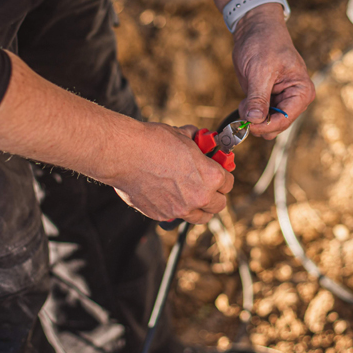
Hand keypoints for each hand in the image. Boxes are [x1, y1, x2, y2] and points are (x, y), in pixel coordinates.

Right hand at [110, 123, 233, 224]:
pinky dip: (176, 209)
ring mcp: (181, 210)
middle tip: (208, 187)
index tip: (218, 174)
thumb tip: (197, 137)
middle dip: (215, 195)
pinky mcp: (162, 215)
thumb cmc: (153, 142)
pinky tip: (168, 196)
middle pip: (219, 204)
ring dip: (200, 208)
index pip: (229, 183)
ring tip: (193, 197)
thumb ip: (196, 143)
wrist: (124, 154)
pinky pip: (176, 216)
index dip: (223, 176)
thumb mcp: (182, 136)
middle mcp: (200, 197)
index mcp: (211, 176)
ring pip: (201, 217)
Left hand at [233, 3, 314, 138]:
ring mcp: (281, 102)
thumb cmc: (264, 42)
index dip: (265, 125)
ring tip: (244, 102)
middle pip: (277, 127)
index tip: (247, 123)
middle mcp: (294, 100)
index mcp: (302, 92)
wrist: (255, 28)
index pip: (286, 119)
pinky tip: (244, 102)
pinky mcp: (268, 101)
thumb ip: (258, 97)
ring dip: (252, 119)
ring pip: (267, 125)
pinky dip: (249, 114)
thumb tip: (255, 119)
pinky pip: (259, 117)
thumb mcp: (260, 70)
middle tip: (243, 109)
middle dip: (258, 122)